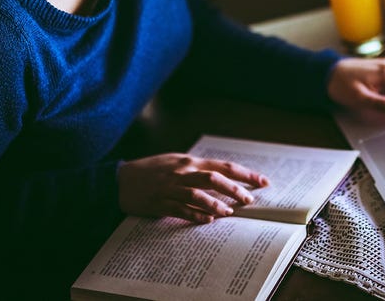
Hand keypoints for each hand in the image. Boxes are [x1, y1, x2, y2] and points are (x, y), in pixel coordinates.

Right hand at [117, 153, 268, 222]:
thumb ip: (199, 169)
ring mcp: (170, 188)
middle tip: (249, 200)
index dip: (245, 174)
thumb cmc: (153, 170)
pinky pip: (180, 210)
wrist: (121, 179)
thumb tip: (225, 177)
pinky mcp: (159, 203)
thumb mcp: (177, 162)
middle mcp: (182, 173)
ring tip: (229, 213)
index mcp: (190, 162)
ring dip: (215, 204)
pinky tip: (208, 221)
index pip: (223, 166)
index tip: (263, 182)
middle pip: (213, 179)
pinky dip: (195, 215)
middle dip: (234, 189)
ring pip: (197, 195)